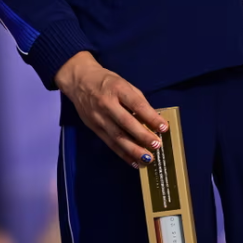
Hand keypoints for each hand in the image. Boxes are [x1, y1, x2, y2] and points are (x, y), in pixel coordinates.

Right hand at [55, 51, 165, 167]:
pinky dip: (123, 154)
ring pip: (117, 137)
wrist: (79, 81)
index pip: (137, 105)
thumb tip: (153, 119)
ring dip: (134, 150)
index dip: (151, 117)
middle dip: (143, 136)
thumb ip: (137, 100)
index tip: (164, 127)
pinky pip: (110, 143)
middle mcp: (107, 104)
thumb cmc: (106, 81)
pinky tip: (134, 161)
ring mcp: (99, 118)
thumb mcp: (124, 83)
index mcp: (117, 89)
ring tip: (148, 159)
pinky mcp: (94, 128)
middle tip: (157, 145)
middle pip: (126, 123)